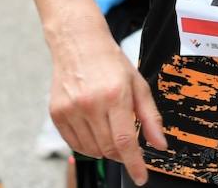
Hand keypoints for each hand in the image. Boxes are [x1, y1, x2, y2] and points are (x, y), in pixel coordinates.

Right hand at [48, 14, 166, 182]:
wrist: (79, 43)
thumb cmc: (111, 63)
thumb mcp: (138, 85)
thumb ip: (150, 117)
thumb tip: (160, 145)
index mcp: (115, 95)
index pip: (125, 141)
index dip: (134, 164)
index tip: (140, 178)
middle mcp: (90, 103)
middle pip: (108, 148)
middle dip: (121, 154)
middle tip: (126, 145)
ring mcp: (71, 109)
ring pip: (91, 149)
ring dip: (104, 149)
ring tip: (109, 128)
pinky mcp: (57, 114)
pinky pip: (74, 144)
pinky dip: (87, 145)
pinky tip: (94, 129)